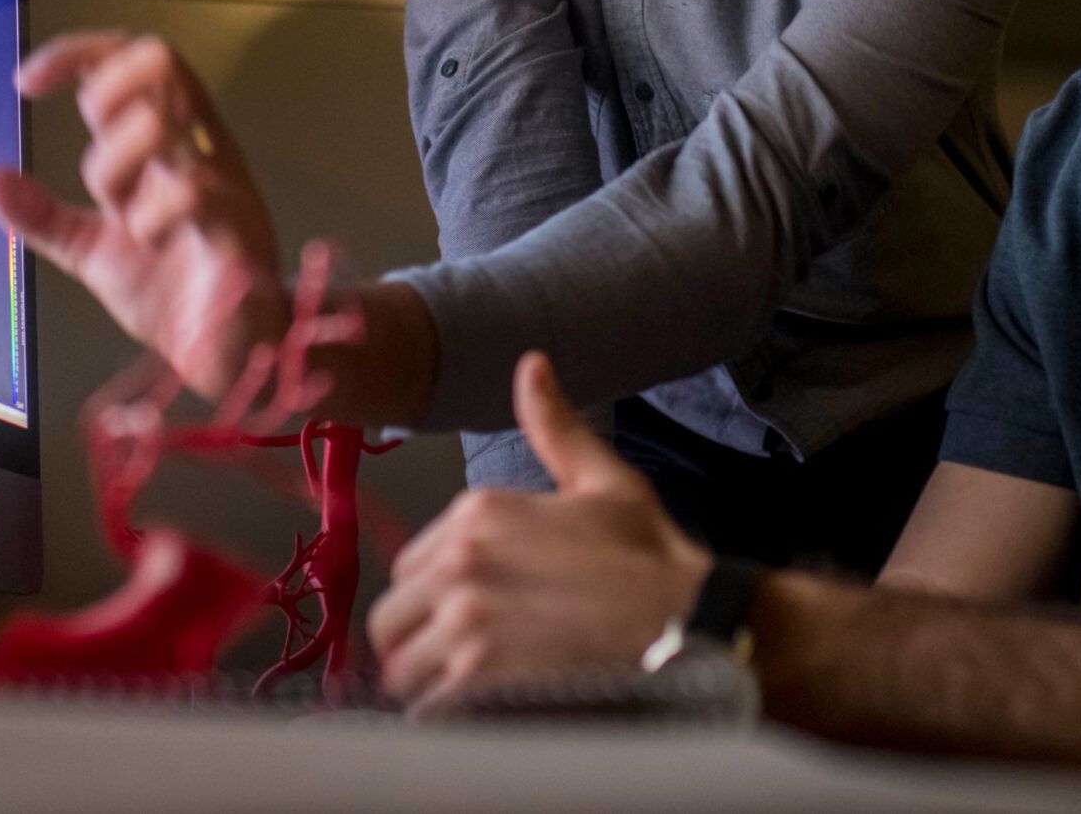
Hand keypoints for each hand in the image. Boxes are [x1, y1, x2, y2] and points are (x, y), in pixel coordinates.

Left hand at [0, 31, 286, 400]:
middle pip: (158, 63)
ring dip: (116, 164)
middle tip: (96, 166)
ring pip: (160, 123)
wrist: (226, 356)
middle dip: (106, 99)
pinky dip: (150, 214)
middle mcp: (198, 146)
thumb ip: (43, 215)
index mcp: (167, 143)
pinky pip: (189, 191)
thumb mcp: (91, 249)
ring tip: (122, 214)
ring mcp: (221, 181)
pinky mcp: (236, 225)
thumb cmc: (172, 293)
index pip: (132, 57)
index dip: (76, 53)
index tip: (25, 83)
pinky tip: (147, 240)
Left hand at [369, 352, 709, 712]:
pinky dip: (449, 716)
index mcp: (477, 513)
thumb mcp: (601, 480)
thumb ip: (553, 426)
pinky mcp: (481, 680)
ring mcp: (467, 624)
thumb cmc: (649, 557)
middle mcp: (460, 564)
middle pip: (391, 621)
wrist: (689, 622)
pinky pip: (430, 709)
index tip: (469, 615)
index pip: (408, 569)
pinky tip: (485, 710)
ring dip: (430, 683)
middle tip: (462, 660)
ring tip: (474, 689)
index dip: (433, 597)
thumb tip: (531, 364)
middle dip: (419, 643)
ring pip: (403, 669)